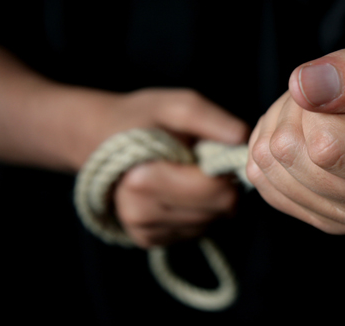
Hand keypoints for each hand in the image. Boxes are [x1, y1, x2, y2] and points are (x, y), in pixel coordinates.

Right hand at [109, 88, 248, 247]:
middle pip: (222, 209)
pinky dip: (200, 209)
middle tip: (206, 160)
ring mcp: (144, 232)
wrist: (101, 137)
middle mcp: (141, 214)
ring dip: (213, 198)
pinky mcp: (150, 240)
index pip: (218, 191)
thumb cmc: (143, 118)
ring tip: (191, 173)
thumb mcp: (177, 105)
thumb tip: (243, 139)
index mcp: (143, 180)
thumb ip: (211, 120)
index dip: (227, 168)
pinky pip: (198, 229)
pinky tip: (183, 189)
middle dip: (224, 184)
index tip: (216, 150)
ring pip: (213, 221)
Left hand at [246, 18, 344, 234]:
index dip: (326, 102)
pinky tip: (303, 127)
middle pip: (297, 157)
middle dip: (302, 109)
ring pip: (272, 167)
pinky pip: (264, 178)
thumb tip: (305, 88)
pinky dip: (271, 141)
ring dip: (283, 122)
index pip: (331, 148)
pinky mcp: (326, 219)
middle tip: (336, 90)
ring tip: (323, 105)